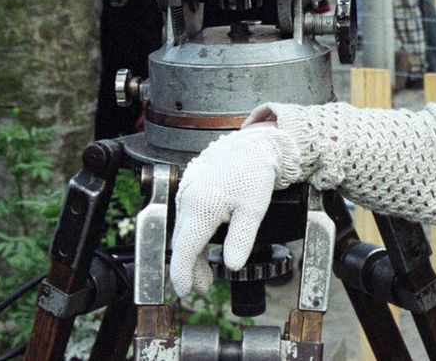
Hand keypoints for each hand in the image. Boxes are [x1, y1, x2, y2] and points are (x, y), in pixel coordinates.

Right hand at [169, 121, 286, 295]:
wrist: (252, 144)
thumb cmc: (254, 172)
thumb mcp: (254, 210)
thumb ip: (241, 240)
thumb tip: (232, 265)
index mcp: (202, 208)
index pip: (184, 250)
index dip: (182, 274)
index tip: (186, 291)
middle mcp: (188, 200)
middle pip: (182, 243)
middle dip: (189, 268)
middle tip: (204, 285)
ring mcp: (187, 192)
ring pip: (183, 231)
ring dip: (191, 253)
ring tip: (206, 271)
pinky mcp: (190, 188)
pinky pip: (186, 218)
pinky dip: (192, 236)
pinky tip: (204, 244)